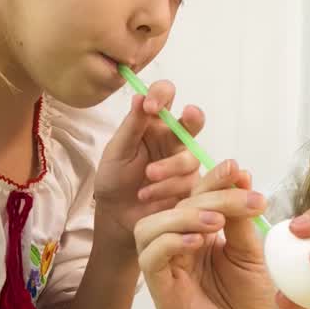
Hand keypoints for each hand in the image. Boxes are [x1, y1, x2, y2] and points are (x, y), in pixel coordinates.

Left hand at [94, 80, 204, 248]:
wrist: (117, 214)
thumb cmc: (115, 178)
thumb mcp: (118, 150)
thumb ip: (131, 125)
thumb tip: (139, 95)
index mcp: (154, 123)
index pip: (166, 96)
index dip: (162, 94)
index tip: (150, 106)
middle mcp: (173, 140)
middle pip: (194, 120)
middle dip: (194, 116)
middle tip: (187, 114)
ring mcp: (185, 164)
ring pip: (190, 157)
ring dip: (169, 166)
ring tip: (147, 177)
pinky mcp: (191, 187)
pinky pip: (189, 183)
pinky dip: (167, 188)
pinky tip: (147, 194)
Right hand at [133, 160, 275, 308]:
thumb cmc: (249, 299)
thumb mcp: (250, 250)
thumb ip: (240, 217)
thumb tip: (238, 173)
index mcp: (194, 231)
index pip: (192, 195)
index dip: (210, 178)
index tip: (235, 168)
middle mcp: (174, 246)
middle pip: (172, 206)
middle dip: (207, 197)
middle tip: (243, 201)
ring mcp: (163, 269)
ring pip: (149, 228)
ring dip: (182, 216)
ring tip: (217, 223)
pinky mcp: (160, 292)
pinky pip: (150, 259)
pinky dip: (170, 242)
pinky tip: (198, 242)